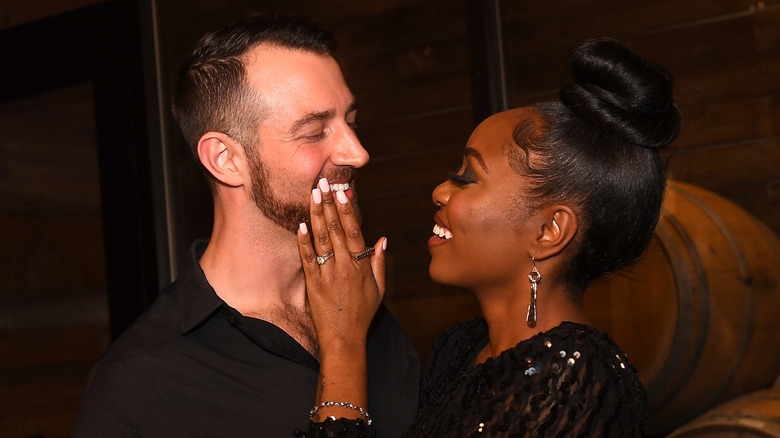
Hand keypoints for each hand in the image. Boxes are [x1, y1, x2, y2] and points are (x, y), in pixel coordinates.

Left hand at [297, 177, 385, 353]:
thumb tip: (382, 239)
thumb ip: (378, 262)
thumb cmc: (362, 314)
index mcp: (361, 266)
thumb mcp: (378, 289)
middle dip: (329, 204)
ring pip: (322, 239)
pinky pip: (308, 259)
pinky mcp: (313, 284)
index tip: (342, 191)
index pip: (354, 231)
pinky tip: (301, 225)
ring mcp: (328, 274)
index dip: (347, 210)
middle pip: (336, 229)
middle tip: (322, 183)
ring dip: (317, 215)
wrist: (344, 339)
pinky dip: (304, 242)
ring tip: (313, 195)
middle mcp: (345, 267)